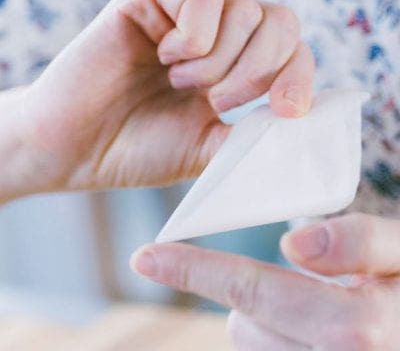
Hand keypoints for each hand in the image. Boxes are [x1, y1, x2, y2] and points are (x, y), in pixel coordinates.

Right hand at [4, 0, 313, 200]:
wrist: (78, 147)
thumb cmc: (139, 150)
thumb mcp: (208, 150)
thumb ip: (251, 135)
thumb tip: (294, 125)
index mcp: (232, 73)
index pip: (292, 53)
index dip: (298, 78)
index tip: (285, 111)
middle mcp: (216, 40)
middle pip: (281, 23)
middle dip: (260, 69)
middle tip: (221, 100)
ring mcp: (186, 18)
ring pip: (246, 11)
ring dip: (221, 61)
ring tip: (182, 84)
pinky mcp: (153, 1)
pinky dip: (194, 38)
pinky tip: (167, 59)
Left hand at [132, 214, 399, 349]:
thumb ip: (361, 242)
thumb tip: (294, 245)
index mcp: (361, 329)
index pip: (255, 291)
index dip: (196, 270)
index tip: (144, 256)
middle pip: (245, 327)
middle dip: (255, 296)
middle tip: (303, 281)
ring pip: (253, 345)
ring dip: (270, 323)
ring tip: (316, 312)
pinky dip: (277, 340)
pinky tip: (311, 331)